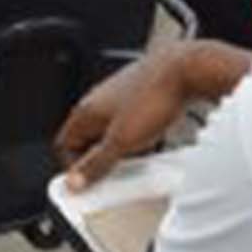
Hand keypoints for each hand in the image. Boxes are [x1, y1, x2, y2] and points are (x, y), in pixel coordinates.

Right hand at [55, 52, 191, 192]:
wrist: (186, 69)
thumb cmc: (153, 98)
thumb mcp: (121, 142)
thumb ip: (96, 163)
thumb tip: (73, 182)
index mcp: (87, 110)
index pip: (64, 143)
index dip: (74, 166)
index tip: (90, 182)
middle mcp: (98, 98)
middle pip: (88, 137)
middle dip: (99, 158)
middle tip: (115, 174)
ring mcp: (119, 93)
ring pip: (111, 128)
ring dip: (120, 147)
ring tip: (138, 159)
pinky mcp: (140, 91)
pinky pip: (131, 119)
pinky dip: (137, 135)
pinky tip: (153, 140)